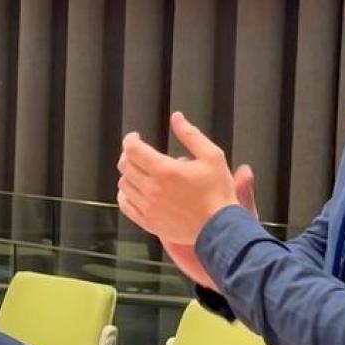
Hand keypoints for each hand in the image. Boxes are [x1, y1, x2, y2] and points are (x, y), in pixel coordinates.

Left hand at [118, 112, 248, 285]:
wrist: (221, 227)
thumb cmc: (218, 192)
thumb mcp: (212, 156)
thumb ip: (191, 135)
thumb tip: (176, 117)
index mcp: (165, 170)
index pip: (133, 149)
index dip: (130, 140)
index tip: (135, 137)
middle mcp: (152, 189)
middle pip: (125, 165)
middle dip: (128, 154)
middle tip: (137, 152)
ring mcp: (148, 207)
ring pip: (124, 185)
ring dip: (128, 174)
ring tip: (139, 171)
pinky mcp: (148, 222)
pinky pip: (125, 206)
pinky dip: (125, 195)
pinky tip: (134, 191)